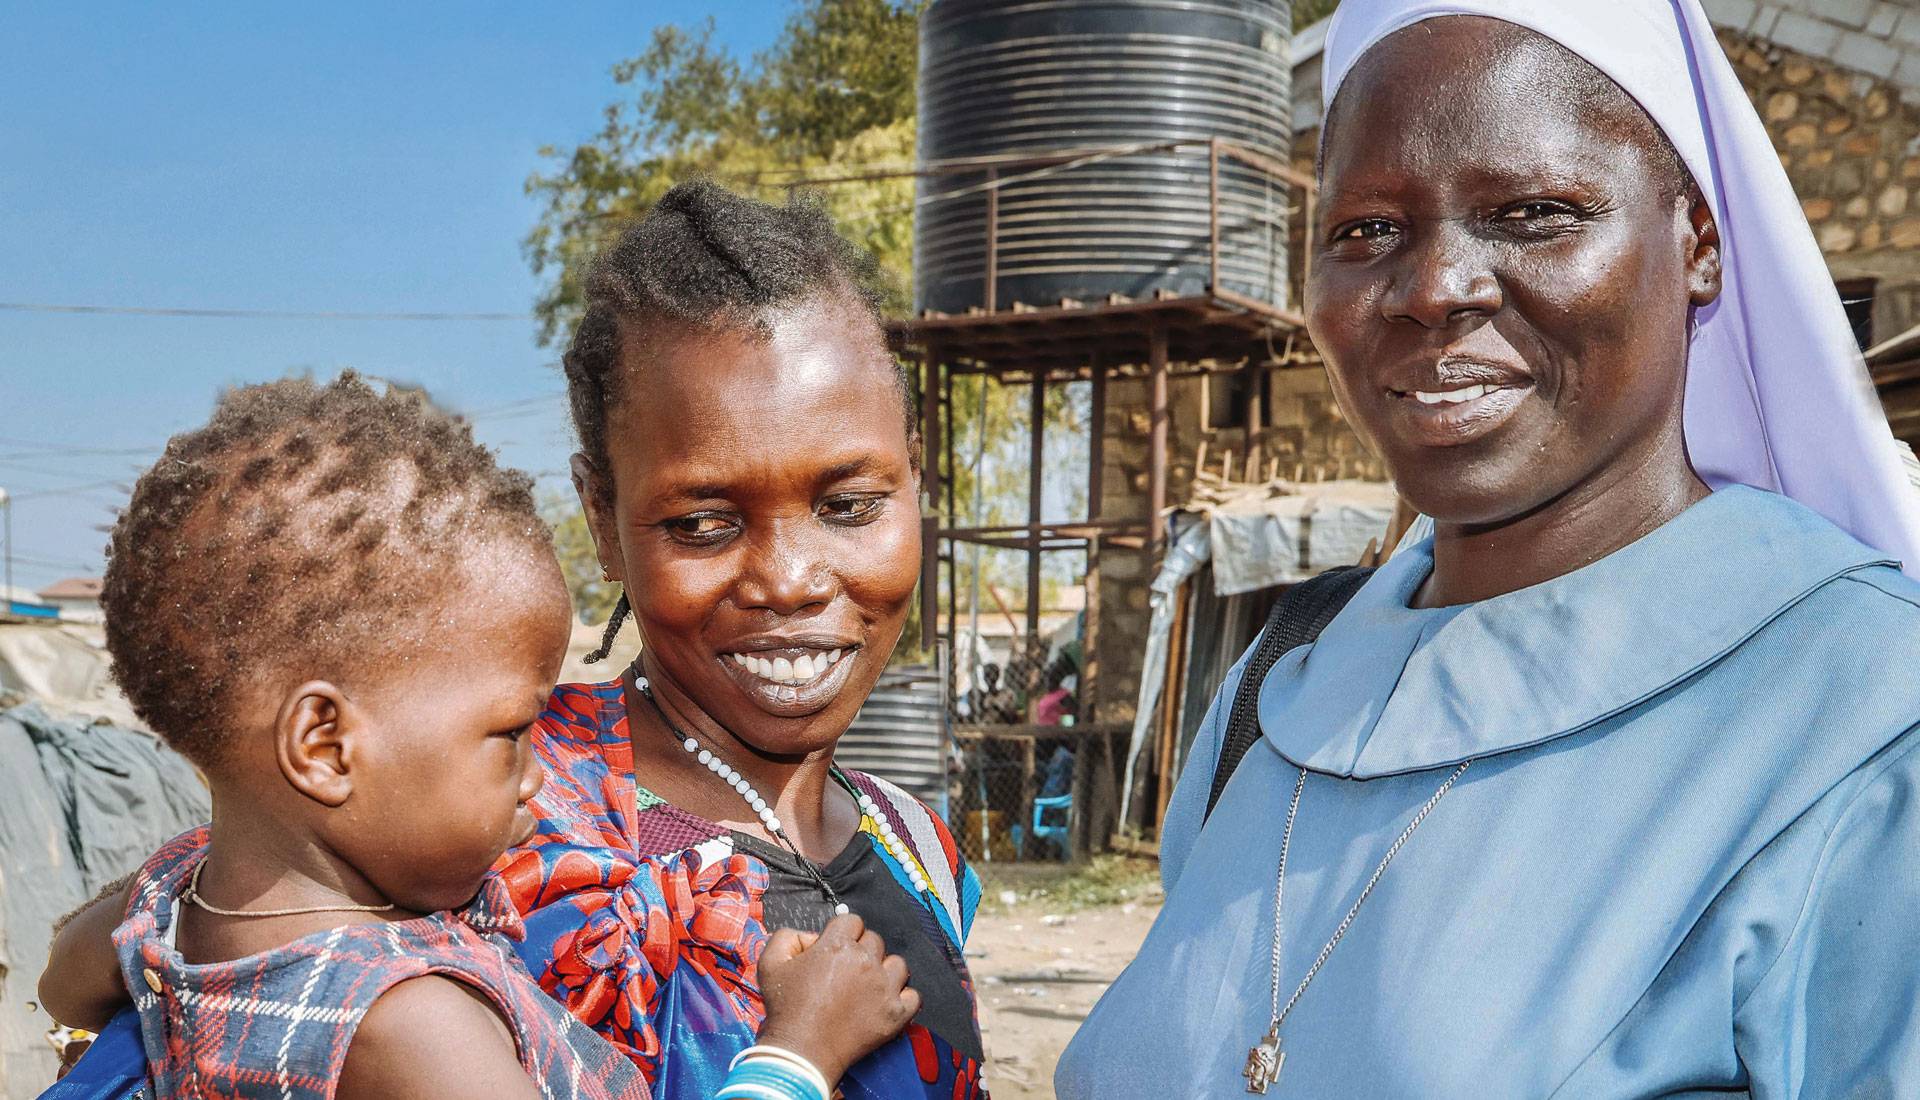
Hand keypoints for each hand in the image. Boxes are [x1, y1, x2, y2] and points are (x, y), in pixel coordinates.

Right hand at [755, 912, 919, 1084]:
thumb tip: (811, 937)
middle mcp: (865, 962)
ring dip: (884, 971)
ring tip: (867, 986)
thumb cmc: (786, 1010)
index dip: (842, 933)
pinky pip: (914, 996)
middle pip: (874, 940)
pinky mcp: (895, 1014)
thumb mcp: (770, 963)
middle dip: (861, 950)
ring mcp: (884, 988)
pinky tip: (886, 1002)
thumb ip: (788, 937)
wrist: (801, 1052)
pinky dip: (903, 997)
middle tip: (846, 971)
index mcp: (837, 946)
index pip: (853, 921)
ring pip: (897, 964)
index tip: (836, 947)